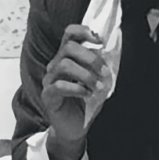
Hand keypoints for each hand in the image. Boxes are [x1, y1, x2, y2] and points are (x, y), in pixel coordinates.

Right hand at [41, 25, 107, 159]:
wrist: (76, 128)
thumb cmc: (87, 102)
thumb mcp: (99, 80)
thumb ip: (102, 65)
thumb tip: (111, 49)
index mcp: (67, 57)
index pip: (69, 34)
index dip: (82, 31)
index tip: (99, 40)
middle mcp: (55, 65)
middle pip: (68, 47)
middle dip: (90, 58)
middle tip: (105, 72)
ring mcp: (49, 79)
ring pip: (64, 65)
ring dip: (86, 75)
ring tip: (98, 87)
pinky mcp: (47, 95)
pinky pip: (59, 85)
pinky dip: (77, 88)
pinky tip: (88, 95)